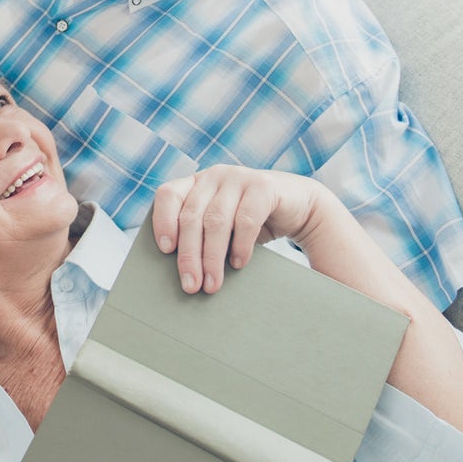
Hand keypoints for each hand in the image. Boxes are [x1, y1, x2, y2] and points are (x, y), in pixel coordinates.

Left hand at [152, 166, 322, 293]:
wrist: (300, 207)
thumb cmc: (252, 223)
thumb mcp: (222, 227)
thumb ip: (201, 237)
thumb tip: (182, 274)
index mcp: (196, 183)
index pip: (168, 195)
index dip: (162, 221)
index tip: (165, 250)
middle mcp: (214, 176)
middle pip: (191, 216)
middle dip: (189, 255)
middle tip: (191, 286)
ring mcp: (238, 177)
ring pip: (216, 221)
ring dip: (212, 257)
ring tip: (212, 284)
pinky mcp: (263, 186)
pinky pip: (245, 219)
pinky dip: (240, 246)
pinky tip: (239, 264)